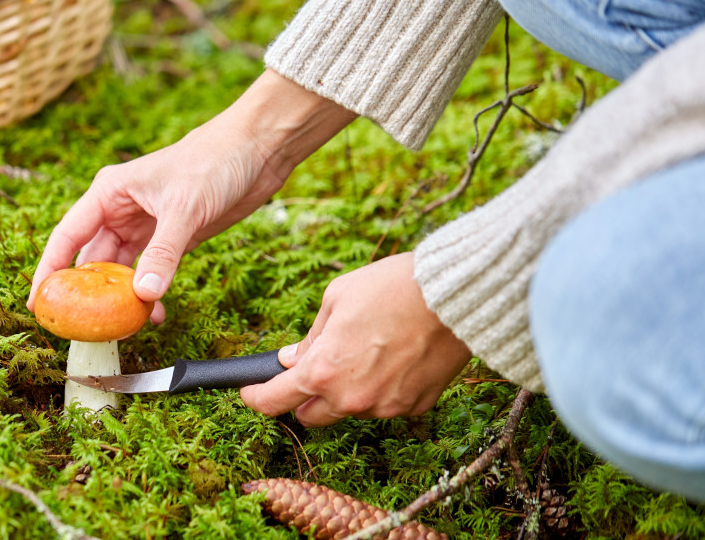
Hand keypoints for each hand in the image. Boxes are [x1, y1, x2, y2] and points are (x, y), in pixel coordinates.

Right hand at [27, 70, 355, 317]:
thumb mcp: (184, 208)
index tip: (39, 303)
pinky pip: (150, 273)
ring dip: (121, 298)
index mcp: (110, 194)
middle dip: (87, 294)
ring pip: (122, 271)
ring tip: (122, 327)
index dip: (50, 270)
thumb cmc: (214, 161)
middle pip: (92, 260)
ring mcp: (147, 228)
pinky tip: (154, 312)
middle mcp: (121, 212)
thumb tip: (142, 295)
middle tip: (81, 328)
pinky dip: (149, 294)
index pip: (68, 236)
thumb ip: (163, 253)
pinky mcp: (172, 239)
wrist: (257, 150)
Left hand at [240, 252, 471, 426]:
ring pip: (351, 410)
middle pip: (311, 416)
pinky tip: (395, 357)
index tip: (250, 393)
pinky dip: (382, 389)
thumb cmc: (391, 287)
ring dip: (346, 392)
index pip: (275, 401)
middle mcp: (351, 399)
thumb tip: (292, 358)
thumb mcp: (336, 298)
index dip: (256, 399)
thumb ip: (310, 336)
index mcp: (322, 371)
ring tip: (367, 350)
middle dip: (304, 398)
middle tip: (311, 370)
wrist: (454, 295)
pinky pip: (386, 404)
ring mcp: (385, 408)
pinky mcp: (415, 407)